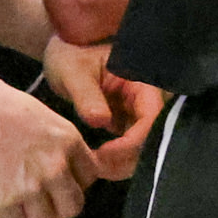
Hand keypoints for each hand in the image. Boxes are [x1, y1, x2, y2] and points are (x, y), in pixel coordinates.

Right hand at [0, 64, 94, 217]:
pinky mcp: (3, 202)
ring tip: (11, 196)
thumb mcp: (40, 115)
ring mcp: (30, 187)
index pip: (89, 178)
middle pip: (72, 207)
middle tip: (37, 197)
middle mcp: (55, 167)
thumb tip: (64, 166)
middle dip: (56, 204)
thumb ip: (57, 144)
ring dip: (29, 213)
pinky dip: (5, 215)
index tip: (58, 182)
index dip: (72, 182)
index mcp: (68, 141)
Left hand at [39, 35, 164, 179]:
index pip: (151, 116)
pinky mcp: (127, 121)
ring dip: (123, 161)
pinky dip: (117, 157)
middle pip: (152, 136)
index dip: (134, 141)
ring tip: (95, 167)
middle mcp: (146, 98)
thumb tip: (100, 121)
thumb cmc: (70, 52)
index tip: (107, 153)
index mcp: (142, 81)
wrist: (65, 49)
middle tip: (98, 168)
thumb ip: (87, 95)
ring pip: (143, 145)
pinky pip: (131, 144)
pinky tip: (97, 162)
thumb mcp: (73, 71)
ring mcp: (138, 111)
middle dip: (129, 157)